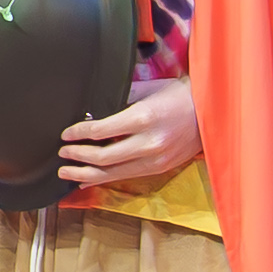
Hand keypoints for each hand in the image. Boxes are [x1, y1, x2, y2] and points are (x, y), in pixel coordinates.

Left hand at [54, 76, 197, 190]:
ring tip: (66, 172)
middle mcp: (148, 142)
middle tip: (62, 154)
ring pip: (112, 173)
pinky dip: (103, 180)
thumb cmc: (177, 95)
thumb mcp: (148, 90)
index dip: (78, 134)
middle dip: (77, 156)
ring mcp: (154, 159)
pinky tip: (87, 181)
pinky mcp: (159, 169)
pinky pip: (125, 177)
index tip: (65, 134)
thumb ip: (121, 101)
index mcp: (142, 118)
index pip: (100, 131)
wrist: (211, 112)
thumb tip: (92, 112)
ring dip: (85, 174)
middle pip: (102, 157)